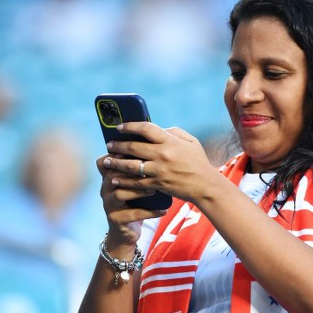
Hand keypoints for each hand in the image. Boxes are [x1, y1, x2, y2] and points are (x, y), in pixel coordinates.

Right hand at [96, 145, 167, 248]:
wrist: (126, 232)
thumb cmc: (134, 203)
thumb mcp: (133, 185)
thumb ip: (138, 170)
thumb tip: (155, 150)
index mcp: (108, 178)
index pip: (105, 161)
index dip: (116, 155)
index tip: (135, 150)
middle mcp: (105, 190)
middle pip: (113, 175)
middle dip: (131, 171)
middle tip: (151, 169)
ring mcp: (109, 205)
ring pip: (120, 193)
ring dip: (138, 190)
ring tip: (154, 190)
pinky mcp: (116, 220)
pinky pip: (133, 214)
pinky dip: (150, 212)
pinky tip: (164, 211)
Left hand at [103, 121, 220, 205]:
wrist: (205, 186)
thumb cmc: (198, 162)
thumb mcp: (190, 141)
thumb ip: (172, 132)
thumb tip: (155, 129)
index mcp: (170, 141)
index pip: (145, 128)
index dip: (129, 126)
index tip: (119, 127)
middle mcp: (163, 155)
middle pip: (133, 147)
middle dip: (118, 146)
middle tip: (109, 145)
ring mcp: (159, 170)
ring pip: (131, 165)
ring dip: (116, 163)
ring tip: (106, 161)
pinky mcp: (158, 184)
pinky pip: (136, 182)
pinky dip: (124, 180)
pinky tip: (115, 178)